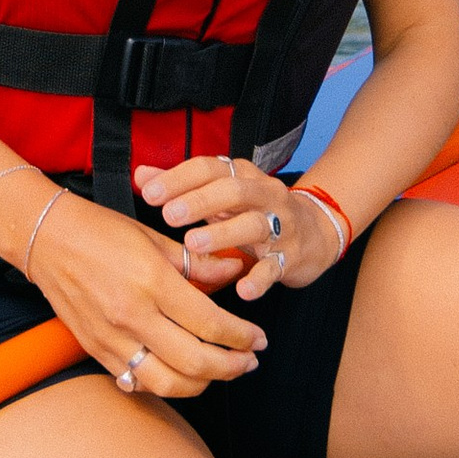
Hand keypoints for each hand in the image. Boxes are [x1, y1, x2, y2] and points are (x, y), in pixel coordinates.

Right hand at [17, 186, 271, 399]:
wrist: (46, 239)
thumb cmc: (101, 231)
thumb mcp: (156, 239)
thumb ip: (198, 264)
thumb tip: (233, 276)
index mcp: (151, 283)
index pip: (210, 324)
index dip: (241, 336)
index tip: (258, 338)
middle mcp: (131, 316)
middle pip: (195, 362)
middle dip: (231, 366)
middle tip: (249, 360)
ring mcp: (111, 338)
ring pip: (167, 383)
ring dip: (202, 384)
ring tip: (220, 371)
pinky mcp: (96, 350)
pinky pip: (137, 381)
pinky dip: (165, 383)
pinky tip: (181, 373)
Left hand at [134, 152, 344, 299]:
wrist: (316, 232)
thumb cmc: (255, 212)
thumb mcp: (221, 194)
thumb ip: (182, 185)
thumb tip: (142, 176)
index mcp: (242, 176)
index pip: (209, 168)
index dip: (180, 178)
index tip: (150, 193)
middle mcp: (264, 195)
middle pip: (233, 191)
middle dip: (199, 202)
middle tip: (169, 215)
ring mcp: (280, 226)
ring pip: (254, 225)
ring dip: (223, 234)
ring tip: (194, 244)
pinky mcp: (291, 257)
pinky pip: (275, 267)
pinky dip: (259, 279)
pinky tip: (242, 289)